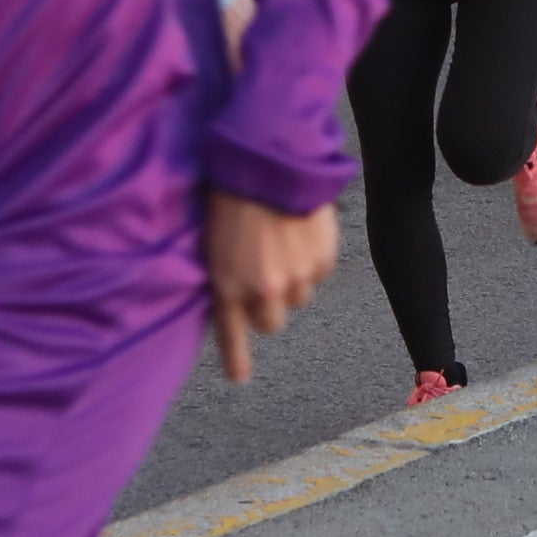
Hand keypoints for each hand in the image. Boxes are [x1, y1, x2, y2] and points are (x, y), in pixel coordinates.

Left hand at [204, 192, 336, 381]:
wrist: (270, 159)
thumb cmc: (231, 193)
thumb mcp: (213, 240)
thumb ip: (225, 274)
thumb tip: (232, 296)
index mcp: (227, 285)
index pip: (231, 336)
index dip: (236, 360)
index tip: (239, 377)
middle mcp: (264, 290)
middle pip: (271, 322)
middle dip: (269, 304)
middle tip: (264, 274)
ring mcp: (297, 278)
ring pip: (299, 297)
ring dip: (293, 279)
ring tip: (282, 242)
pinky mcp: (323, 260)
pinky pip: (320, 273)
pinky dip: (313, 259)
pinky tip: (300, 231)